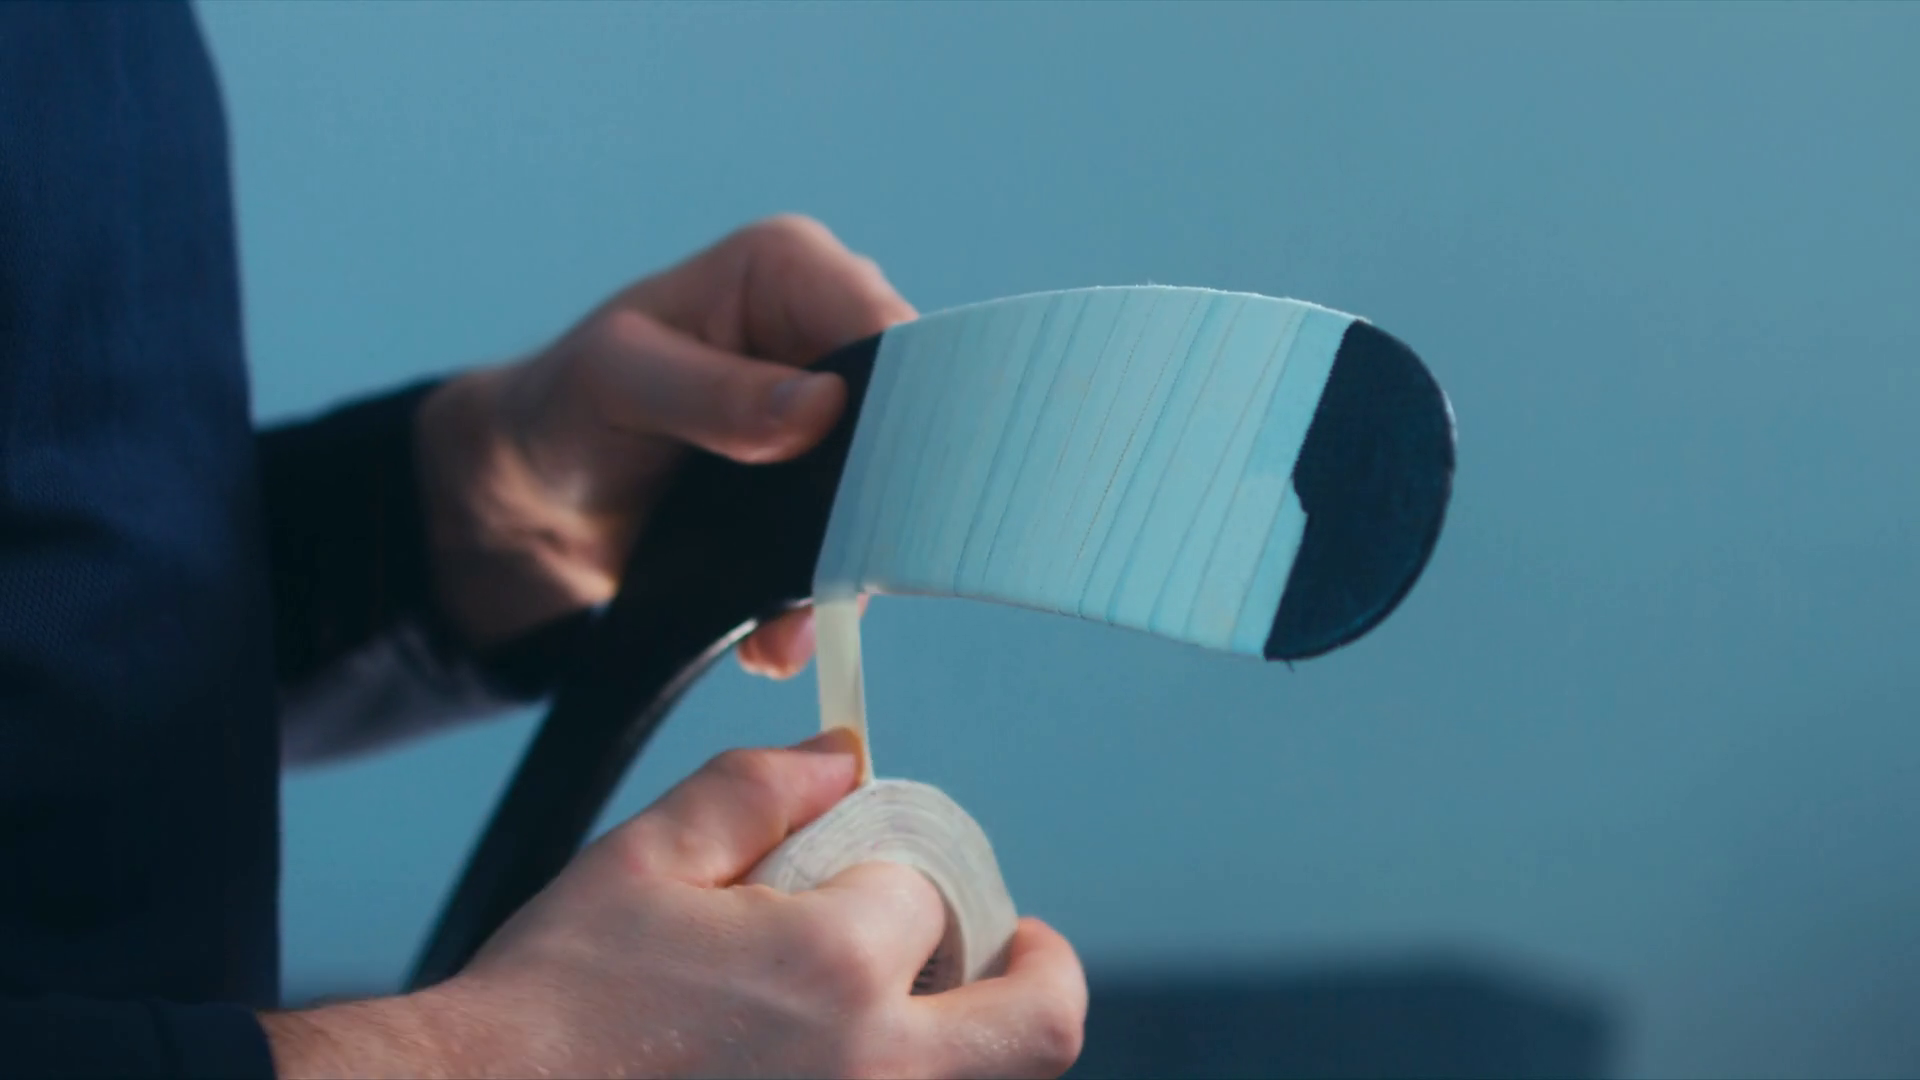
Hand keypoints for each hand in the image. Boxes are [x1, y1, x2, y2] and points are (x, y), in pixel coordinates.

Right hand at [262, 730, 1087, 1078]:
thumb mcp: (643, 863)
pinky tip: (851, 1060)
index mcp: (833, 968)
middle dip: (1040, 970)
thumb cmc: (550, 1002)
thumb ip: (755, 792)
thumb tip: (844, 755)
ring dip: (975, 1039)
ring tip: (921, 1008)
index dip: (899, 873)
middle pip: (1041, 1023)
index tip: (862, 874)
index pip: (931, 892)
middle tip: (1016, 947)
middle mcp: (876, 1071)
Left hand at [415, 214, 909, 673]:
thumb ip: (712, 393)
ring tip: (784, 628)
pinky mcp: (829, 487)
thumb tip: (821, 408)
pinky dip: (820, 601)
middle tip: (840, 572)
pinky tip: (773, 638)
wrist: (541, 501)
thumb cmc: (567, 408)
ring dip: (849, 567)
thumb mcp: (617, 384)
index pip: (884, 324)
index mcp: (789, 269)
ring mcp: (838, 417)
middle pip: (910, 412)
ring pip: (893, 490)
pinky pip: (859, 544)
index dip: (906, 399)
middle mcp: (829, 333)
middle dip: (881, 499)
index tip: (889, 481)